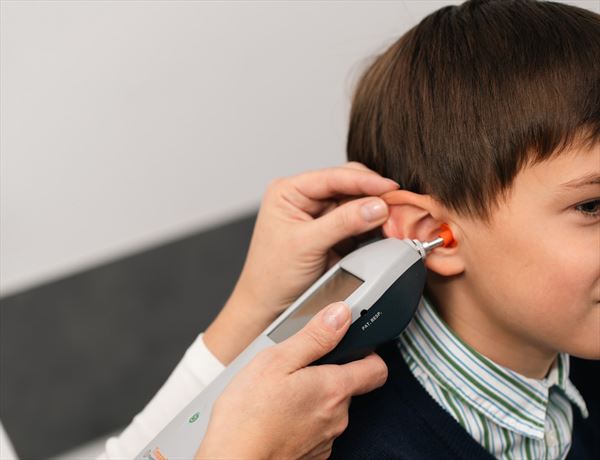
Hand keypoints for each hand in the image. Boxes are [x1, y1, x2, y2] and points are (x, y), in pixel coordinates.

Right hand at [195, 302, 387, 459]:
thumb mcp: (277, 360)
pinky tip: (277, 415)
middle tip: (295, 369)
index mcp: (334, 388)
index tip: (351, 344)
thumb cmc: (248, 415)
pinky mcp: (312, 454)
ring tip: (279, 393)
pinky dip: (302, 419)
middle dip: (326, 374)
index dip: (367, 352)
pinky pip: (315, 429)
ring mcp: (325, 439)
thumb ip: (315, 336)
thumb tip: (340, 315)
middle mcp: (337, 416)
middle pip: (347, 387)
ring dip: (312, 397)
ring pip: (329, 408)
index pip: (376, 369)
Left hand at [204, 162, 397, 363]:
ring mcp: (321, 216)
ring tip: (397, 219)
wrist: (269, 309)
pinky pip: (361, 224)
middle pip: (349, 186)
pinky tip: (388, 230)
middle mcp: (306, 199)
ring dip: (378, 211)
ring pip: (358, 204)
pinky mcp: (335, 235)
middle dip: (374, 195)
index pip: (333, 176)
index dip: (364, 180)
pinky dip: (375, 227)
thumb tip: (377, 206)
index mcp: (290, 191)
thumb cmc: (272, 276)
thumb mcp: (306, 244)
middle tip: (398, 205)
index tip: (390, 187)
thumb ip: (342, 222)